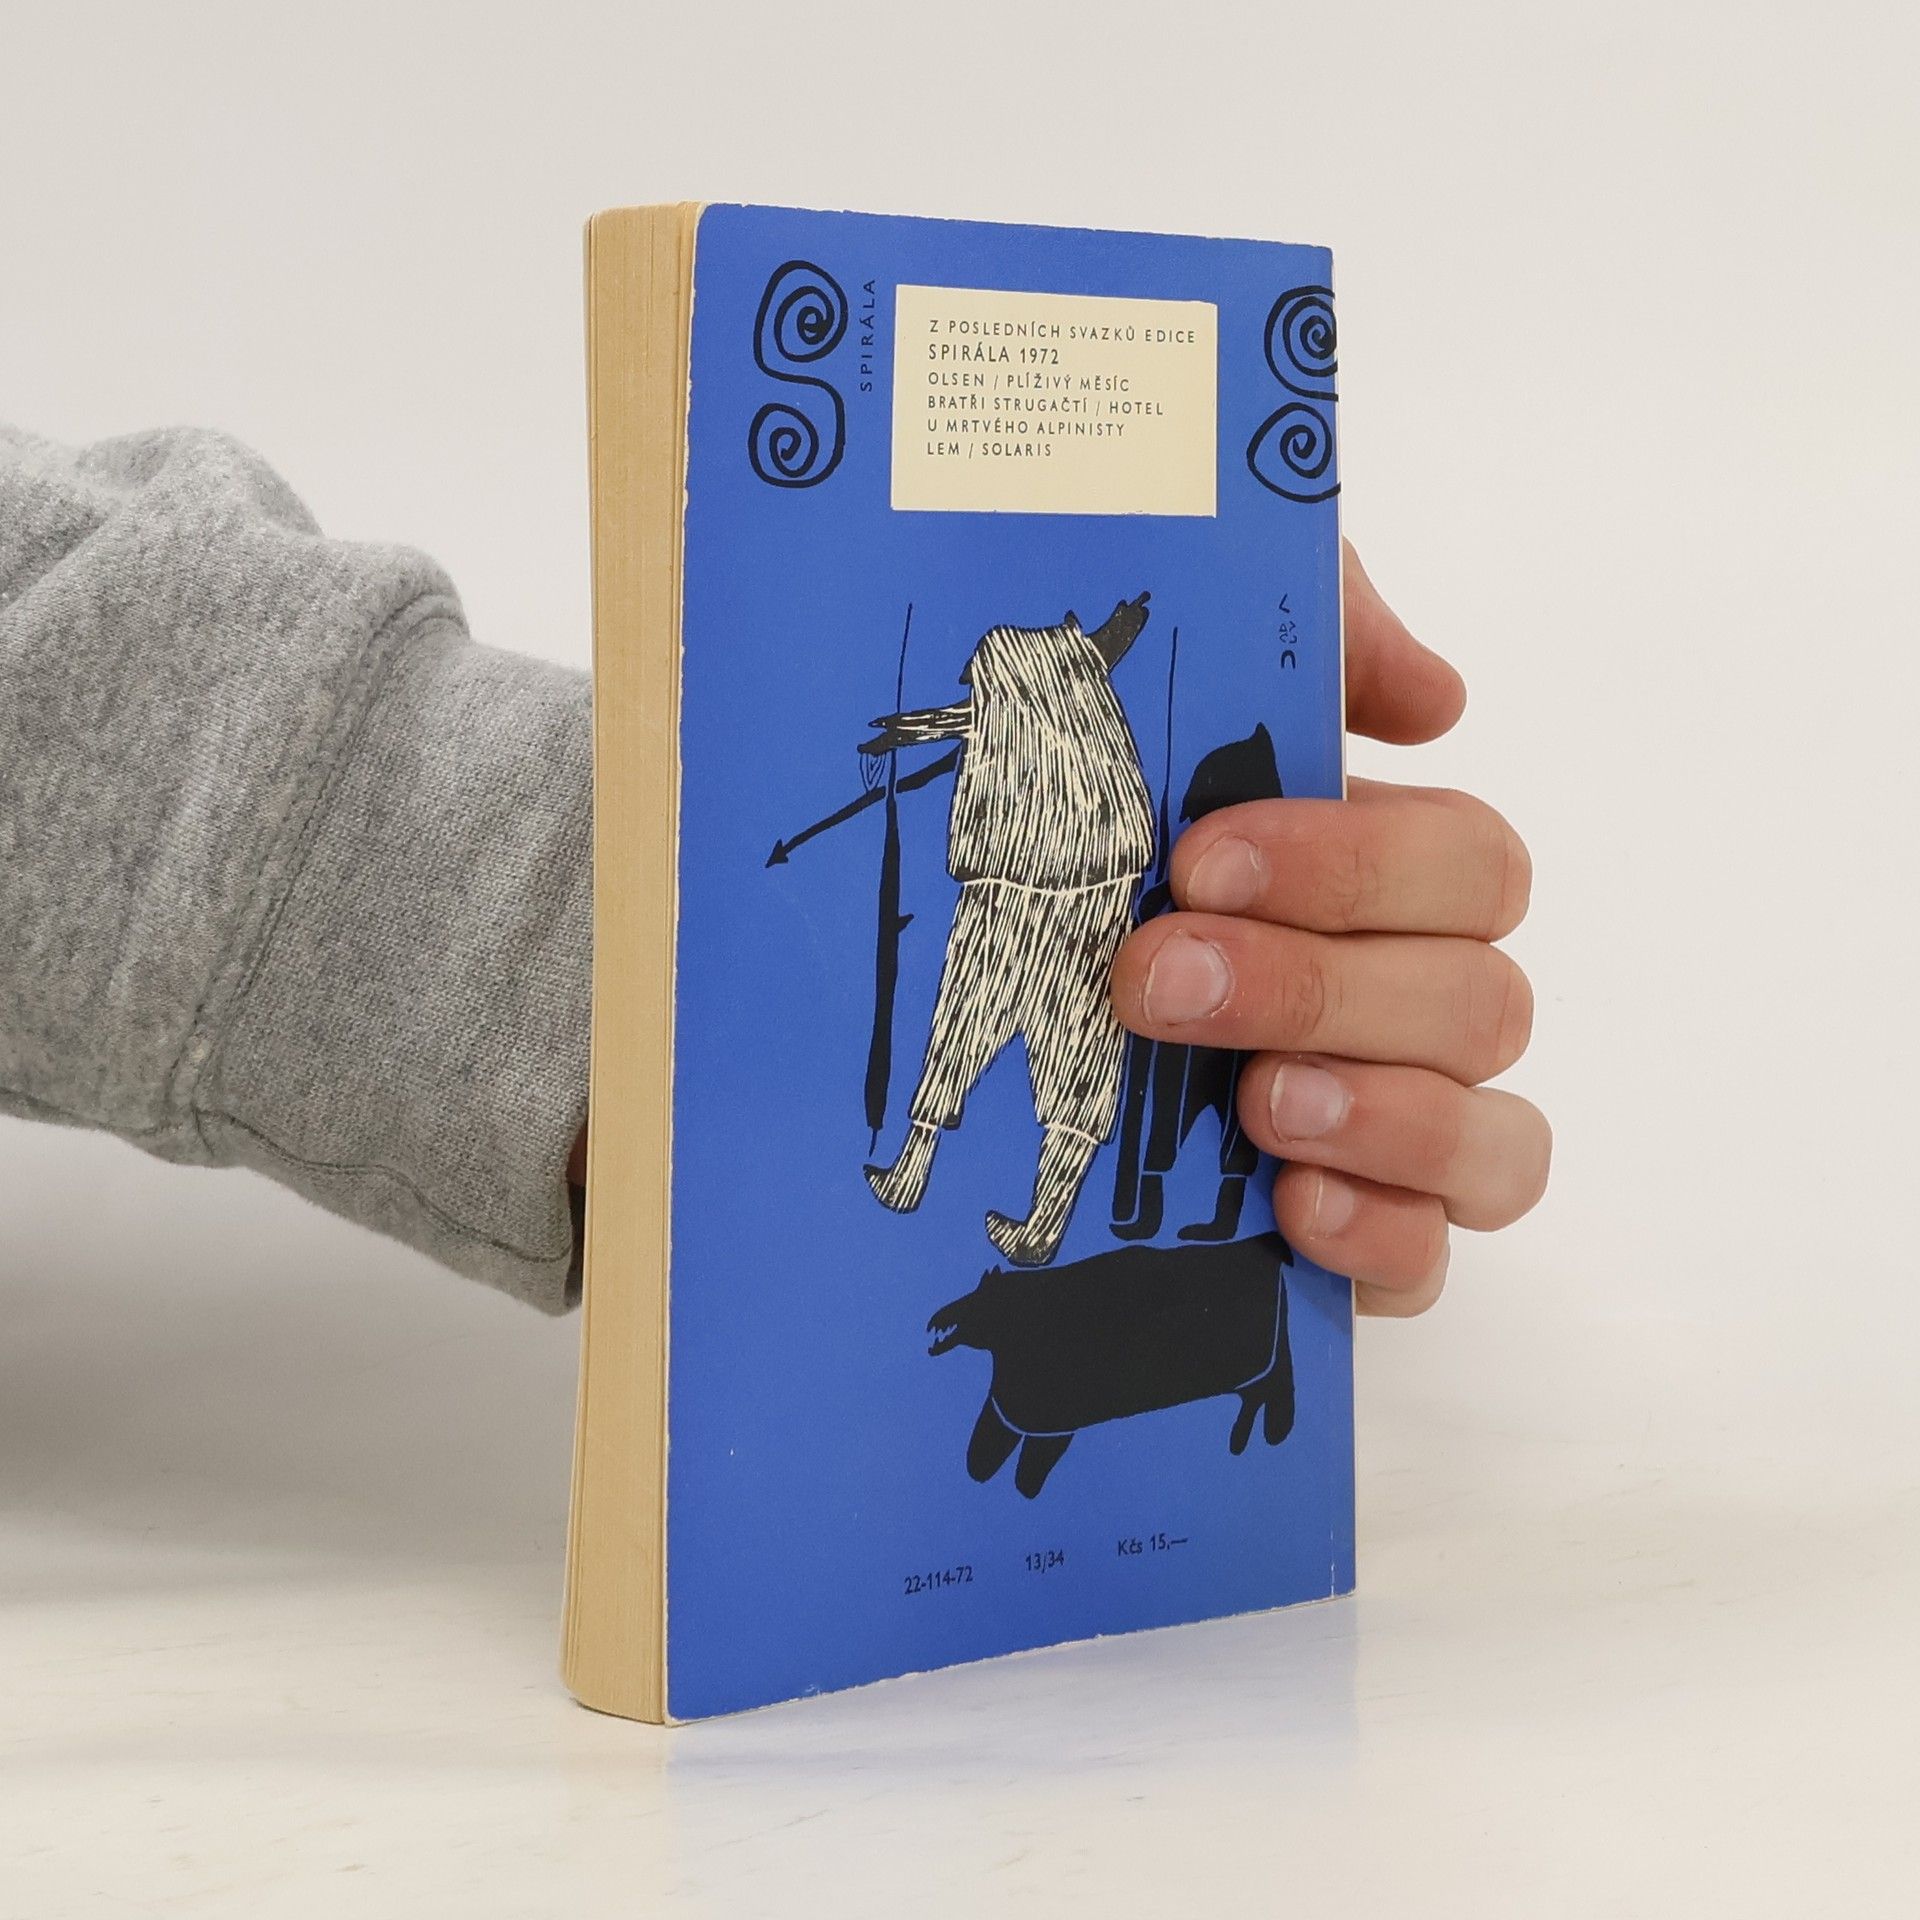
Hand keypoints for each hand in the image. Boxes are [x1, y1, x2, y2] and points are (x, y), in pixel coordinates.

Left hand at [1109, 542, 1547, 1315]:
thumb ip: (1320, 644)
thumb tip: (1436, 696)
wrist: (1018, 1051)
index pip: (1468, 862)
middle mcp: (1427, 1006)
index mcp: (1398, 886)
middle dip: (1316, 987)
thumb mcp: (1192, 715)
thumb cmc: (1122, 869)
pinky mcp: (1372, 1241)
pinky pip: (1435, 1257)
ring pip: (1494, 1136)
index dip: (1355, 863)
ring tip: (1255, 1102)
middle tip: (1160, 980)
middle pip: (1479, 999)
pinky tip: (1292, 1207)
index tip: (1201, 861)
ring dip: (1380, 1114)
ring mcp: (1413, 1132)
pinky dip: (1381, 1235)